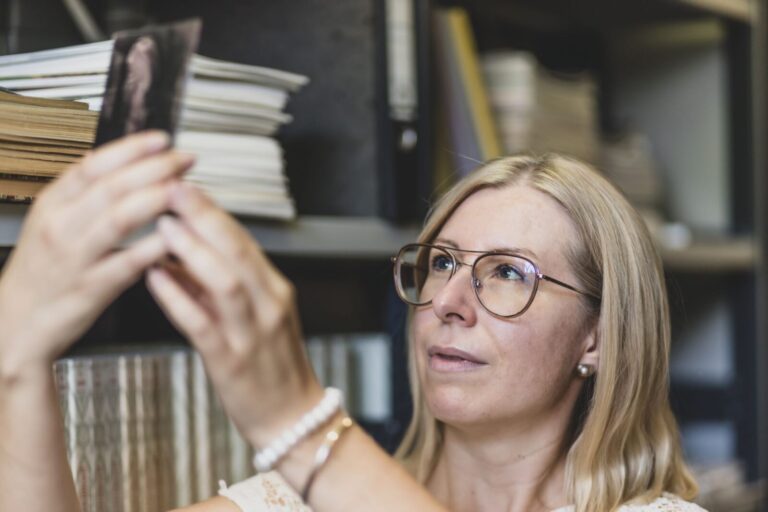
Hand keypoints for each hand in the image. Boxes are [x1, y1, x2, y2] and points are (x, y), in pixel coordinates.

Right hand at [0, 131, 192, 379]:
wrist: (15, 324)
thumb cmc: (43, 272)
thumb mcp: (51, 223)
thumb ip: (83, 195)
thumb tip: (119, 162)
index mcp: (53, 203)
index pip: (93, 164)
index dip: (131, 149)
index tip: (162, 139)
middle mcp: (61, 225)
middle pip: (112, 185)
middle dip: (155, 168)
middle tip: (186, 159)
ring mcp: (75, 256)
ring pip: (120, 217)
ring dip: (158, 198)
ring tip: (186, 189)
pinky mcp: (91, 288)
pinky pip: (128, 262)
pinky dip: (155, 246)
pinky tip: (178, 234)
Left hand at [146, 183, 322, 446]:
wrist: (291, 417)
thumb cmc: (271, 365)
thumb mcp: (256, 316)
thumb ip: (219, 285)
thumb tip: (179, 253)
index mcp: (275, 289)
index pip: (245, 241)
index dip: (214, 211)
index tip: (187, 185)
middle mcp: (269, 304)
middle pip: (239, 251)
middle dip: (205, 217)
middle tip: (174, 189)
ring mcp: (252, 332)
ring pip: (225, 282)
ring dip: (194, 251)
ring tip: (165, 227)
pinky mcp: (232, 361)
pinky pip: (203, 324)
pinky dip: (178, 298)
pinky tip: (156, 278)